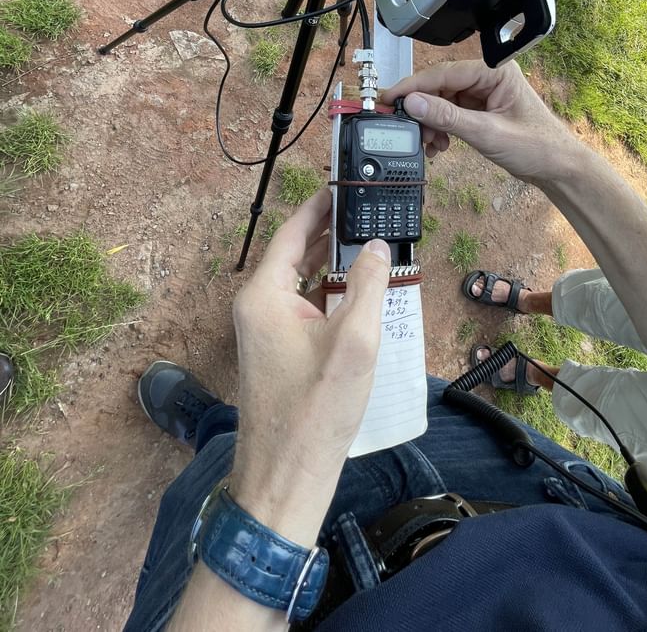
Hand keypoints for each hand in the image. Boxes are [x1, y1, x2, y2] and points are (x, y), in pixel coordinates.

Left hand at [229, 189, 389, 546]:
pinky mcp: (277, 352)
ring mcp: (264, 331)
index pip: (291, 232)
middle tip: (367, 210)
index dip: (319, 206)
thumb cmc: (315, 412)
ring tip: (369, 242)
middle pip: (294, 253)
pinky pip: (303, 307)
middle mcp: (257, 307)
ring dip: (331, 263)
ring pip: (300, 281)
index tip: (345, 184)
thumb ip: (365, 286)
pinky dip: (328, 293)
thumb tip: (375, 246)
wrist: (286, 477)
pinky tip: (358, 292)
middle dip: (329, 231)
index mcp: (263, 296)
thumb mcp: (353, 342)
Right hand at [382, 59, 576, 180]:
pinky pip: (450, 114)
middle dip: (422, 109)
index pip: (444, 73)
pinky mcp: (480, 111)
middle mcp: (488, 78)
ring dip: (431, 123)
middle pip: (440, 86)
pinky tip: (438, 145)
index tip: (391, 99)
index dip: (414, 86)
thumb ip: (448, 117)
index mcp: (495, 72)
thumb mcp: (488, 133)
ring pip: (442, 101)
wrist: (558, 169)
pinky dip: (440, 129)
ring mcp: (484, 94)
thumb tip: (415, 103)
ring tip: (428, 143)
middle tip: (407, 128)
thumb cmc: (538, 146)